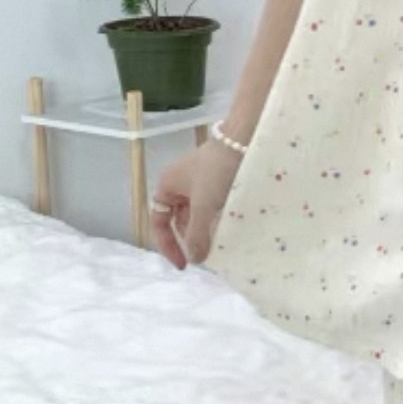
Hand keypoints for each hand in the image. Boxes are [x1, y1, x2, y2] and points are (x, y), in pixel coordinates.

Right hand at [150, 140, 240, 269]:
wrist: (243, 139)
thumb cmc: (216, 170)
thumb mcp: (203, 206)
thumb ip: (197, 234)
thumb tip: (195, 259)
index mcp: (166, 185)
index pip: (159, 222)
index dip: (168, 245)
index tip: (184, 264)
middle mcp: (179, 183)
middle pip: (179, 220)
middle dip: (190, 238)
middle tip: (206, 256)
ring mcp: (198, 180)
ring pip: (197, 214)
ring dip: (205, 229)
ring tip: (219, 245)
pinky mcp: (217, 179)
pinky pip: (212, 206)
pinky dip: (217, 219)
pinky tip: (228, 228)